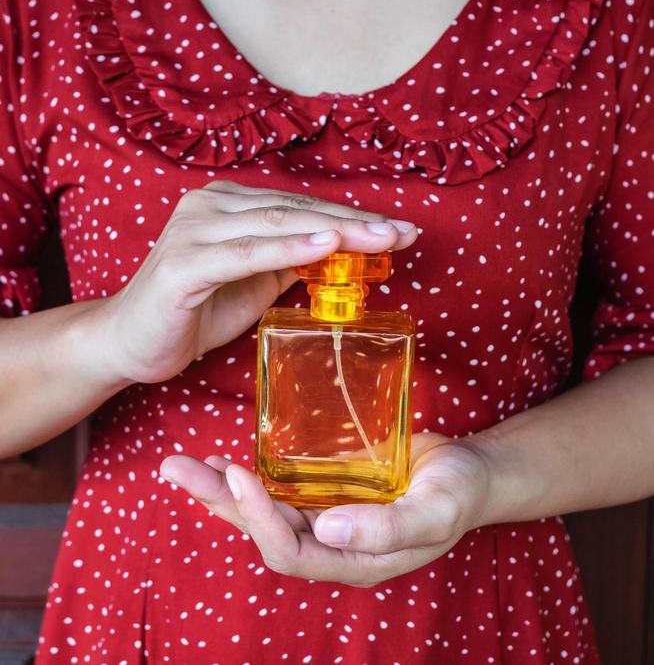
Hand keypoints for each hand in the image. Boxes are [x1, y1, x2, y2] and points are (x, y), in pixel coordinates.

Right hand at [93, 179, 417, 385]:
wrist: (127, 343)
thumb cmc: (191, 312)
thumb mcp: (253, 282)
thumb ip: (289, 261)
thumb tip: (343, 251)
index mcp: (228, 203)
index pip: (300, 206)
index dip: (352, 215)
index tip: (399, 229)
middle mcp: (209, 204)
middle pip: (296, 209)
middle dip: (355, 221)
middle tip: (403, 231)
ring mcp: (194, 230)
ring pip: (278, 224)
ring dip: (335, 230)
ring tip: (381, 237)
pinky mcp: (184, 263)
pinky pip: (247, 253)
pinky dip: (289, 249)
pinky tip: (326, 246)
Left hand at [158, 433, 491, 587]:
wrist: (471, 473)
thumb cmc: (459, 493)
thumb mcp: (435, 510)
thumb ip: (388, 527)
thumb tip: (329, 529)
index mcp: (354, 559)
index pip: (290, 550)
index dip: (259, 518)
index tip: (239, 474)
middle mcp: (331, 543)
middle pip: (262, 532)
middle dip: (218, 502)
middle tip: (176, 469)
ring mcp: (326, 517)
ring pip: (263, 510)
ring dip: (221, 490)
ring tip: (182, 466)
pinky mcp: (327, 491)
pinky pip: (279, 489)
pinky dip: (249, 477)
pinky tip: (225, 462)